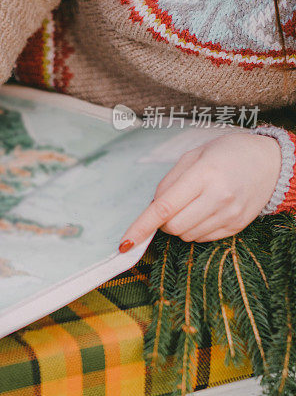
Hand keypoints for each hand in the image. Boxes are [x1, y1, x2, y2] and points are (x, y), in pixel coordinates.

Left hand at [118, 132, 281, 250]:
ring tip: (193, 203)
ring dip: (179, 226)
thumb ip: (169, 182)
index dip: (142, 226)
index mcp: (204, 175)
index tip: (125, 242)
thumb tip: (152, 208)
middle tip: (170, 205)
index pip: (164, 207)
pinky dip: (195, 230)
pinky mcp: (238, 226)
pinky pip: (204, 239)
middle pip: (174, 226)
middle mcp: (219, 197)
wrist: (270, 162)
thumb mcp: (194, 156)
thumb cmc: (226, 153)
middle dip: (163, 222)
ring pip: (187, 236)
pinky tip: (204, 212)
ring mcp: (230, 214)